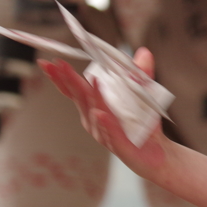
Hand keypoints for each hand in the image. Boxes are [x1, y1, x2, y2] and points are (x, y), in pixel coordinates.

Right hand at [41, 47, 206, 206]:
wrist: (159, 155)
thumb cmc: (145, 127)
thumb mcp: (144, 97)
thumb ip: (141, 75)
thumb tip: (143, 51)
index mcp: (95, 108)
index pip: (74, 91)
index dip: (61, 78)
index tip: (47, 62)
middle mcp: (94, 121)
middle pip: (80, 97)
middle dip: (68, 80)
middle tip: (57, 64)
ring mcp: (105, 134)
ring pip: (95, 112)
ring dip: (89, 96)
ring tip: (84, 79)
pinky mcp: (121, 145)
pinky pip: (112, 132)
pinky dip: (106, 121)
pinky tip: (100, 112)